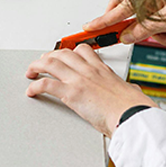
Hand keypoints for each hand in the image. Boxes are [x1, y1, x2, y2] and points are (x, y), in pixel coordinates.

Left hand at [26, 44, 155, 137]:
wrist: (132, 115)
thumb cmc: (134, 107)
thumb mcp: (132, 92)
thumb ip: (129, 90)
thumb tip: (134, 92)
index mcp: (103, 70)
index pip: (82, 51)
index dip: (68, 52)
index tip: (62, 56)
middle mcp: (89, 71)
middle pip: (62, 54)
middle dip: (48, 57)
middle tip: (41, 64)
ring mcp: (79, 80)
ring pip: (50, 63)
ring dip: (36, 66)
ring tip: (31, 72)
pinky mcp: (72, 93)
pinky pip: (46, 84)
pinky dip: (35, 86)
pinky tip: (31, 91)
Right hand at [83, 0, 165, 46]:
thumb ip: (144, 29)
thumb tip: (126, 36)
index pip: (116, 12)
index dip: (101, 22)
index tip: (88, 29)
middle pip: (130, 15)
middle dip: (137, 31)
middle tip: (139, 38)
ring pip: (147, 20)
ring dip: (159, 33)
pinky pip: (160, 18)